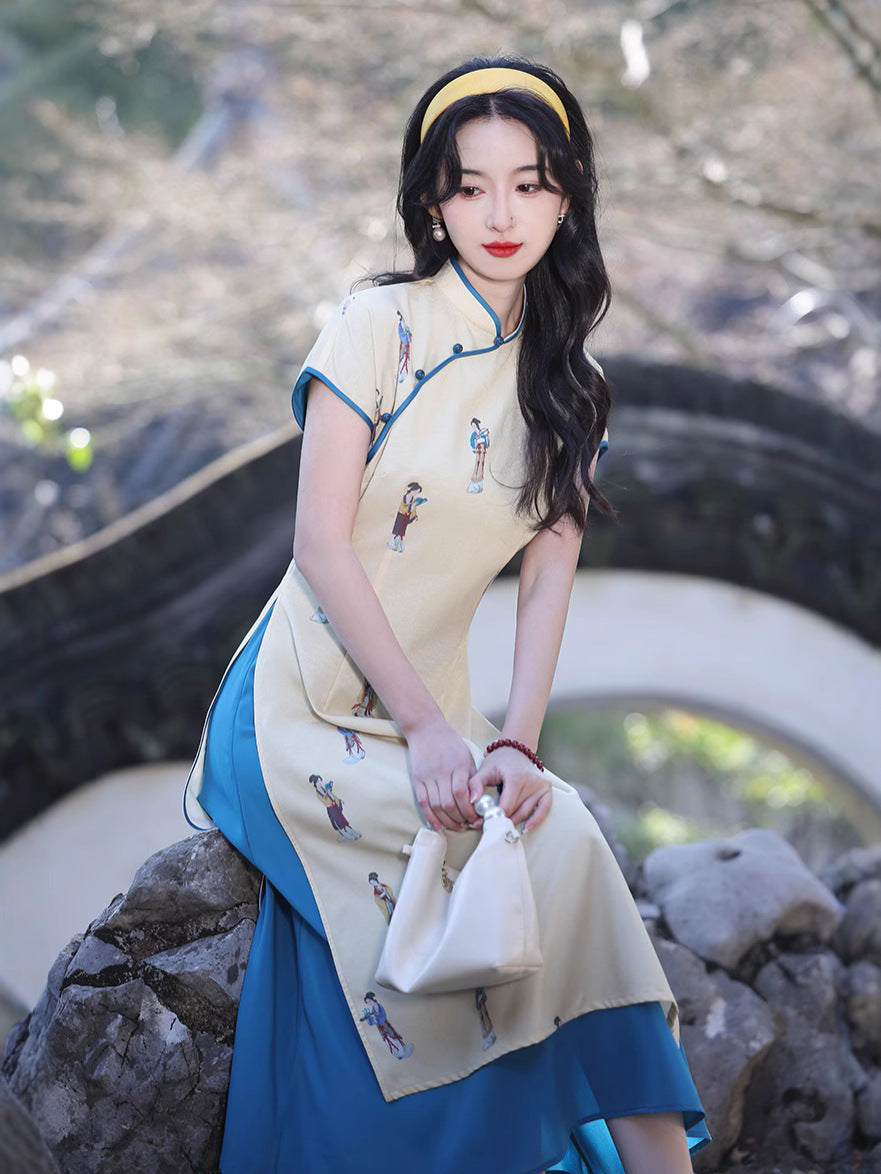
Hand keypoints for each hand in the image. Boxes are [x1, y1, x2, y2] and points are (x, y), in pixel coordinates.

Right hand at [405, 716, 479, 831]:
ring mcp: (428, 777)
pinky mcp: (417, 780)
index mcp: (458, 765)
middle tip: (468, 824)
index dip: (469, 810)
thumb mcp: (467, 756)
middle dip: (460, 818)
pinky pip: (423, 803)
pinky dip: (430, 817)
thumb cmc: (450, 742)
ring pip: (436, 806)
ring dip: (447, 821)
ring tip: (456, 826)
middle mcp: (442, 772)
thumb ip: (472, 778)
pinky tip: (438, 827)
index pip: (463, 794)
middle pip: (449, 803)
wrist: (426, 728)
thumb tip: (477, 801)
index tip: (476, 818)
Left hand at [468, 746, 551, 831]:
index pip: (506, 806)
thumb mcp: (484, 769)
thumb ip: (474, 785)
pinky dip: (535, 820)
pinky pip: (544, 810)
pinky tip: (526, 828)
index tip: (483, 821)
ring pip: (526, 812)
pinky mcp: (546, 789)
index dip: (493, 816)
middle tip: (488, 825)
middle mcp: (531, 782)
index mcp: (516, 777)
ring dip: (513, 821)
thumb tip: (473, 802)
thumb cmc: (499, 760)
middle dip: (501, 820)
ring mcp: (541, 786)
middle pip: (516, 811)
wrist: (516, 750)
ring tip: (500, 826)